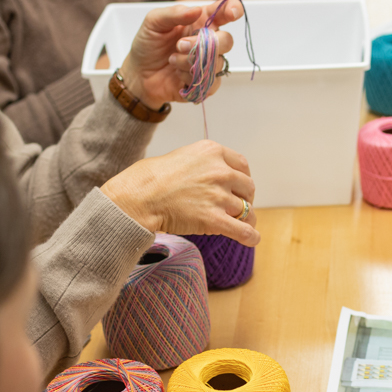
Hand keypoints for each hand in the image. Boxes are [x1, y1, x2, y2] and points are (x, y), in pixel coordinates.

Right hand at [101, 139, 259, 245]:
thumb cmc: (153, 178)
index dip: (242, 179)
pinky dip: (250, 236)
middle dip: (245, 198)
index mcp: (213, 152)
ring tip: (243, 225)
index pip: (242, 166)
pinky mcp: (214, 219)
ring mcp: (219, 196)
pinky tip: (251, 240)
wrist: (139, 197)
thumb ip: (204, 164)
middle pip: (248, 188)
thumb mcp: (183, 156)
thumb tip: (217, 177)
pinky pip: (243, 230)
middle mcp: (220, 171)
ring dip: (246, 219)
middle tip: (236, 207)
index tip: (239, 188)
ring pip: (246, 210)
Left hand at [117, 1, 242, 109]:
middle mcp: (209, 41)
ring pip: (217, 62)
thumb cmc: (148, 45)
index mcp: (201, 21)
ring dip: (191, 61)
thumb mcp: (153, 22)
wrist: (139, 74)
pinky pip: (211, 81)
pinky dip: (191, 77)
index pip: (225, 12)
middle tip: (180, 45)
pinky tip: (178, 74)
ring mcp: (209, 62)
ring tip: (172, 60)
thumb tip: (196, 10)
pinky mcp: (207, 82)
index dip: (234, 10)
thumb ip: (174, 13)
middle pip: (227, 40)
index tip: (232, 13)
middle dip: (206, 43)